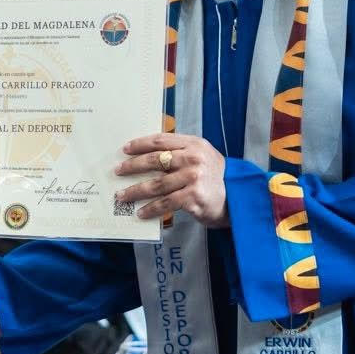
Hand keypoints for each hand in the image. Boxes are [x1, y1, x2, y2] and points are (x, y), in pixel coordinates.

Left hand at [115, 133, 229, 226]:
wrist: (236, 199)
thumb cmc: (213, 178)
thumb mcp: (201, 156)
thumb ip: (180, 152)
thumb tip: (145, 155)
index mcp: (194, 144)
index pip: (161, 140)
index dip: (141, 144)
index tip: (125, 150)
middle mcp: (194, 158)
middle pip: (155, 160)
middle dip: (133, 166)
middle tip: (118, 171)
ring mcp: (194, 178)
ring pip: (156, 184)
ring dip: (135, 191)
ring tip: (122, 195)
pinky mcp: (193, 197)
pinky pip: (165, 203)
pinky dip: (150, 209)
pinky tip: (140, 212)